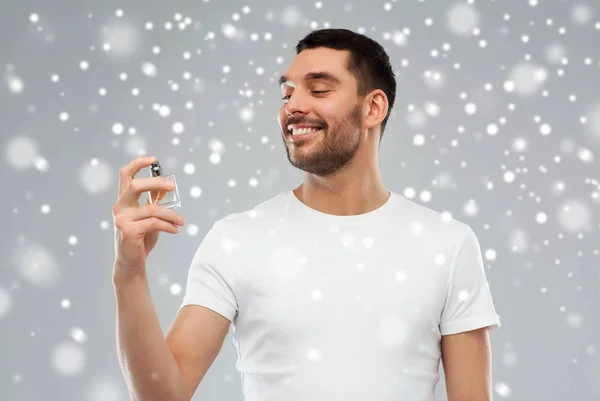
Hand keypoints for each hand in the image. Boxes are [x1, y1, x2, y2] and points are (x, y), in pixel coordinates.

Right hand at [112, 156, 185, 281]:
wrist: (131, 262)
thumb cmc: (141, 238)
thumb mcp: (148, 216)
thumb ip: (153, 201)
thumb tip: (165, 185)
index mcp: (124, 200)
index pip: (126, 175)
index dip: (138, 163)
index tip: (154, 160)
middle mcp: (120, 207)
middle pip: (135, 186)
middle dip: (156, 183)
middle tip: (172, 186)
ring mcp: (122, 219)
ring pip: (152, 209)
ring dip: (171, 215)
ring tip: (181, 221)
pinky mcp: (129, 231)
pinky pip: (154, 223)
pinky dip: (168, 225)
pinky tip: (175, 230)